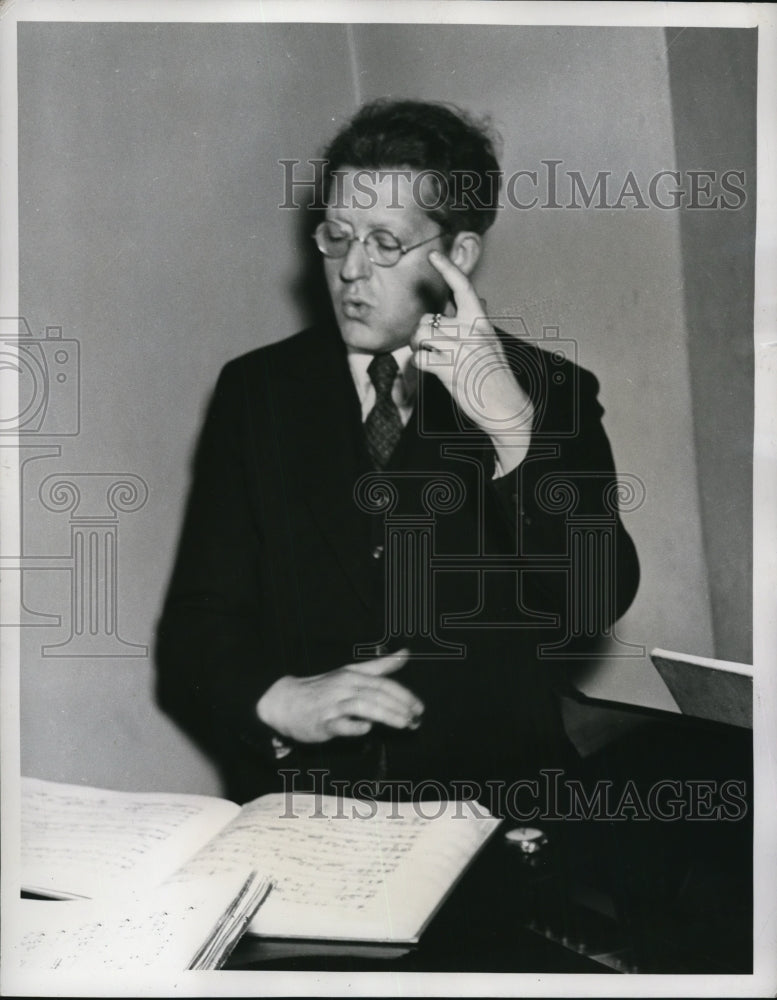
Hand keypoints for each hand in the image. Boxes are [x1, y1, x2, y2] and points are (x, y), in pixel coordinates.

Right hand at [256, 649, 423, 743]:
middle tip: (415, 719)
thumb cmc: (323, 688)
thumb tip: (405, 653)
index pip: (383, 683)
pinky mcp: (322, 723)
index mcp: (353, 676)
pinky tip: (367, 728)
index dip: (404, 695)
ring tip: (403, 724)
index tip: (419, 707)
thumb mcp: (351, 672)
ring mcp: (332, 705)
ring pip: (363, 707)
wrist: (286, 701)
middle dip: (399, 707)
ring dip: (385, 715)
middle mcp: (344, 688)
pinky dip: (354, 726)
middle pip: (377, 695)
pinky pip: (340, 724)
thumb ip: (380, 666)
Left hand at [411, 250, 533, 471]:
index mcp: (481, 323)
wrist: (506, 407)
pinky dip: (420, 363)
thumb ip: (479, 322)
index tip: (434, 255)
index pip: (464, 289)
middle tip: (430, 345)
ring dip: (418, 346)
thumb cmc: (496, 374)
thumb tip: (482, 299)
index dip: (448, 269)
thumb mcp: (492, 342)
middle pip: (428, 319)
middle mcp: (470, 333)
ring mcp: (459, 351)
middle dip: (422, 332)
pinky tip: (431, 368)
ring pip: (421, 335)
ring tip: (429, 355)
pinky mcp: (449, 370)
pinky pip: (420, 358)